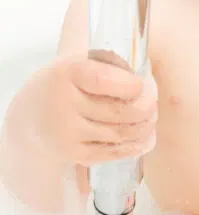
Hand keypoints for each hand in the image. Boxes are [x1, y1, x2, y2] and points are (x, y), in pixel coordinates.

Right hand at [4, 56, 157, 166]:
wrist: (29, 114)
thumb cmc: (65, 81)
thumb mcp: (79, 61)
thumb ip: (110, 64)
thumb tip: (144, 79)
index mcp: (68, 73)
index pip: (102, 80)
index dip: (128, 85)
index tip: (141, 85)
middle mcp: (64, 103)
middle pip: (117, 111)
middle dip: (145, 108)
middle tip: (154, 102)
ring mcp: (67, 132)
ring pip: (118, 133)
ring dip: (143, 127)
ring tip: (152, 118)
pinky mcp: (71, 153)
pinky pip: (110, 153)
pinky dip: (133, 146)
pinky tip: (145, 138)